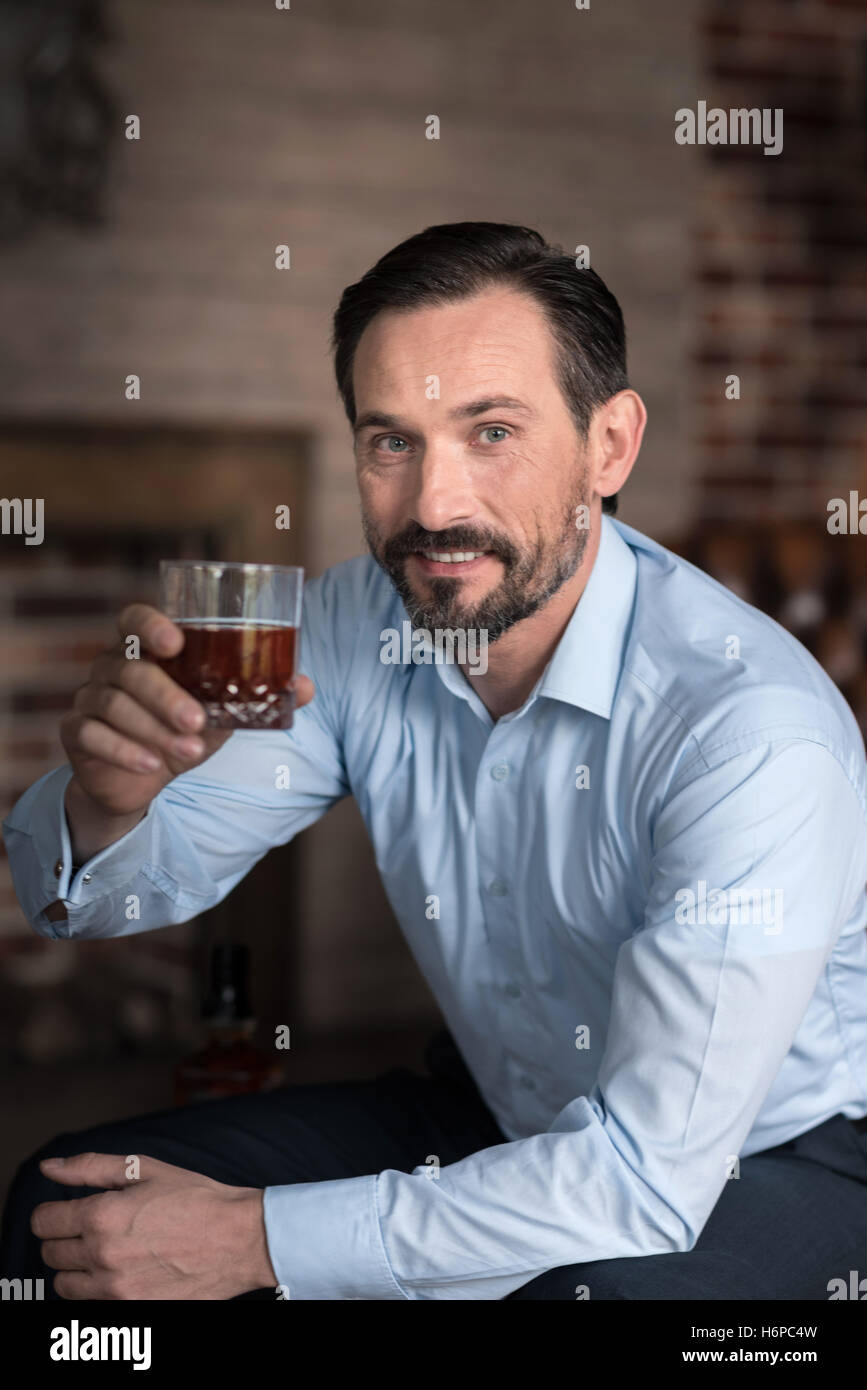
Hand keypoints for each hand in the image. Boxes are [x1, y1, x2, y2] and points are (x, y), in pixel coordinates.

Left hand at [32, 1152, 276, 1299]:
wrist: (240, 1239)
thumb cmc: (196, 1198)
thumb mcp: (145, 1170)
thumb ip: (90, 1168)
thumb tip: (49, 1168)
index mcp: (102, 1216)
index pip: (43, 1222)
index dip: (52, 1212)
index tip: (67, 1211)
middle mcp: (102, 1255)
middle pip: (50, 1254)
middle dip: (64, 1237)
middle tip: (93, 1227)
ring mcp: (116, 1289)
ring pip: (64, 1285)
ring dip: (76, 1268)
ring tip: (105, 1251)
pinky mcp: (132, 1310)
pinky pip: (91, 1305)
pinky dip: (98, 1289)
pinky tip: (122, 1270)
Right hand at [60, 602, 314, 819]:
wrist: (137, 779)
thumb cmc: (180, 731)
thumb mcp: (221, 716)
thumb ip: (256, 698)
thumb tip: (307, 686)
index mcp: (145, 651)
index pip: (134, 619)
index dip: (150, 624)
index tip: (176, 641)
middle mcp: (111, 666)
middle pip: (129, 669)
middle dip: (166, 696)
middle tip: (198, 720)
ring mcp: (88, 697)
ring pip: (114, 704)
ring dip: (155, 730)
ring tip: (191, 751)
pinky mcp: (76, 732)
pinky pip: (91, 735)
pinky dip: (124, 751)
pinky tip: (152, 765)